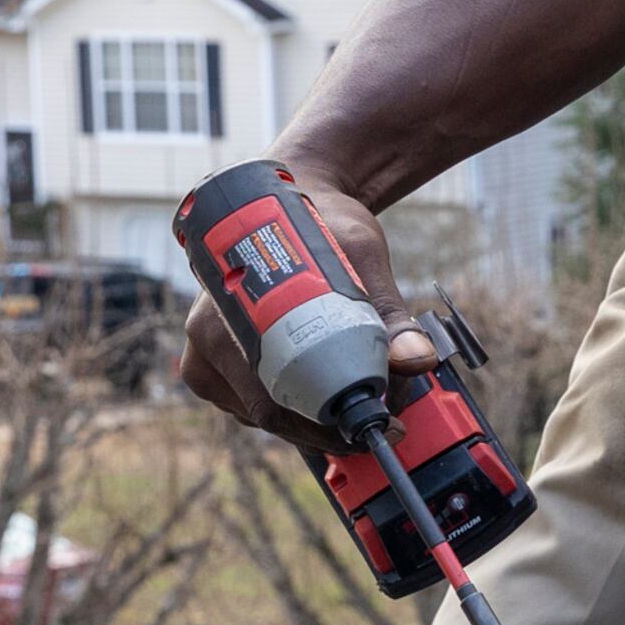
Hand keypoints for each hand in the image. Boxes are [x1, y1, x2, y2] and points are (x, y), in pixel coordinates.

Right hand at [175, 169, 441, 458]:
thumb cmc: (315, 222)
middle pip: (272, 413)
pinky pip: (262, 404)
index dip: (328, 420)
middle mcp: (205, 341)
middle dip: (334, 421)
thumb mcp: (357, 255)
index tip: (381, 420)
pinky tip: (339, 387)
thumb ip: (387, 311)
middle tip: (391, 411)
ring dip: (320, 414)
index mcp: (223, 315)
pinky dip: (302, 405)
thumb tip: (419, 360)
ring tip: (375, 390)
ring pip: (268, 413)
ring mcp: (206, 359)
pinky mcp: (217, 370)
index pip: (273, 398)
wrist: (282, 202)